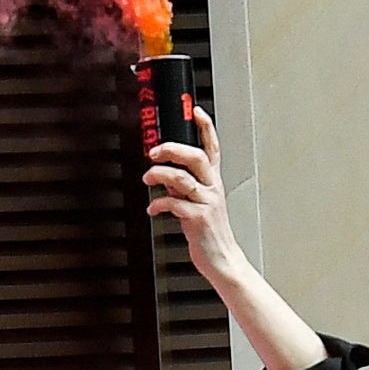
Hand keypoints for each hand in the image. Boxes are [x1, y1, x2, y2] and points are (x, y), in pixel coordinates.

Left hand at [142, 104, 249, 282]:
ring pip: (182, 178)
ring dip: (159, 175)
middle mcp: (211, 188)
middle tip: (154, 151)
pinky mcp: (198, 219)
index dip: (205, 127)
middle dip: (172, 149)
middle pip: (196, 157)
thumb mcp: (200, 202)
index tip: (195, 110)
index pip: (212, 147)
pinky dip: (159, 203)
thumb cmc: (208, 231)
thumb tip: (165, 173)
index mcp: (213, 181)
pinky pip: (175, 204)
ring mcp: (206, 203)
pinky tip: (152, 208)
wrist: (221, 258)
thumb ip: (185, 186)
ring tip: (147, 178)